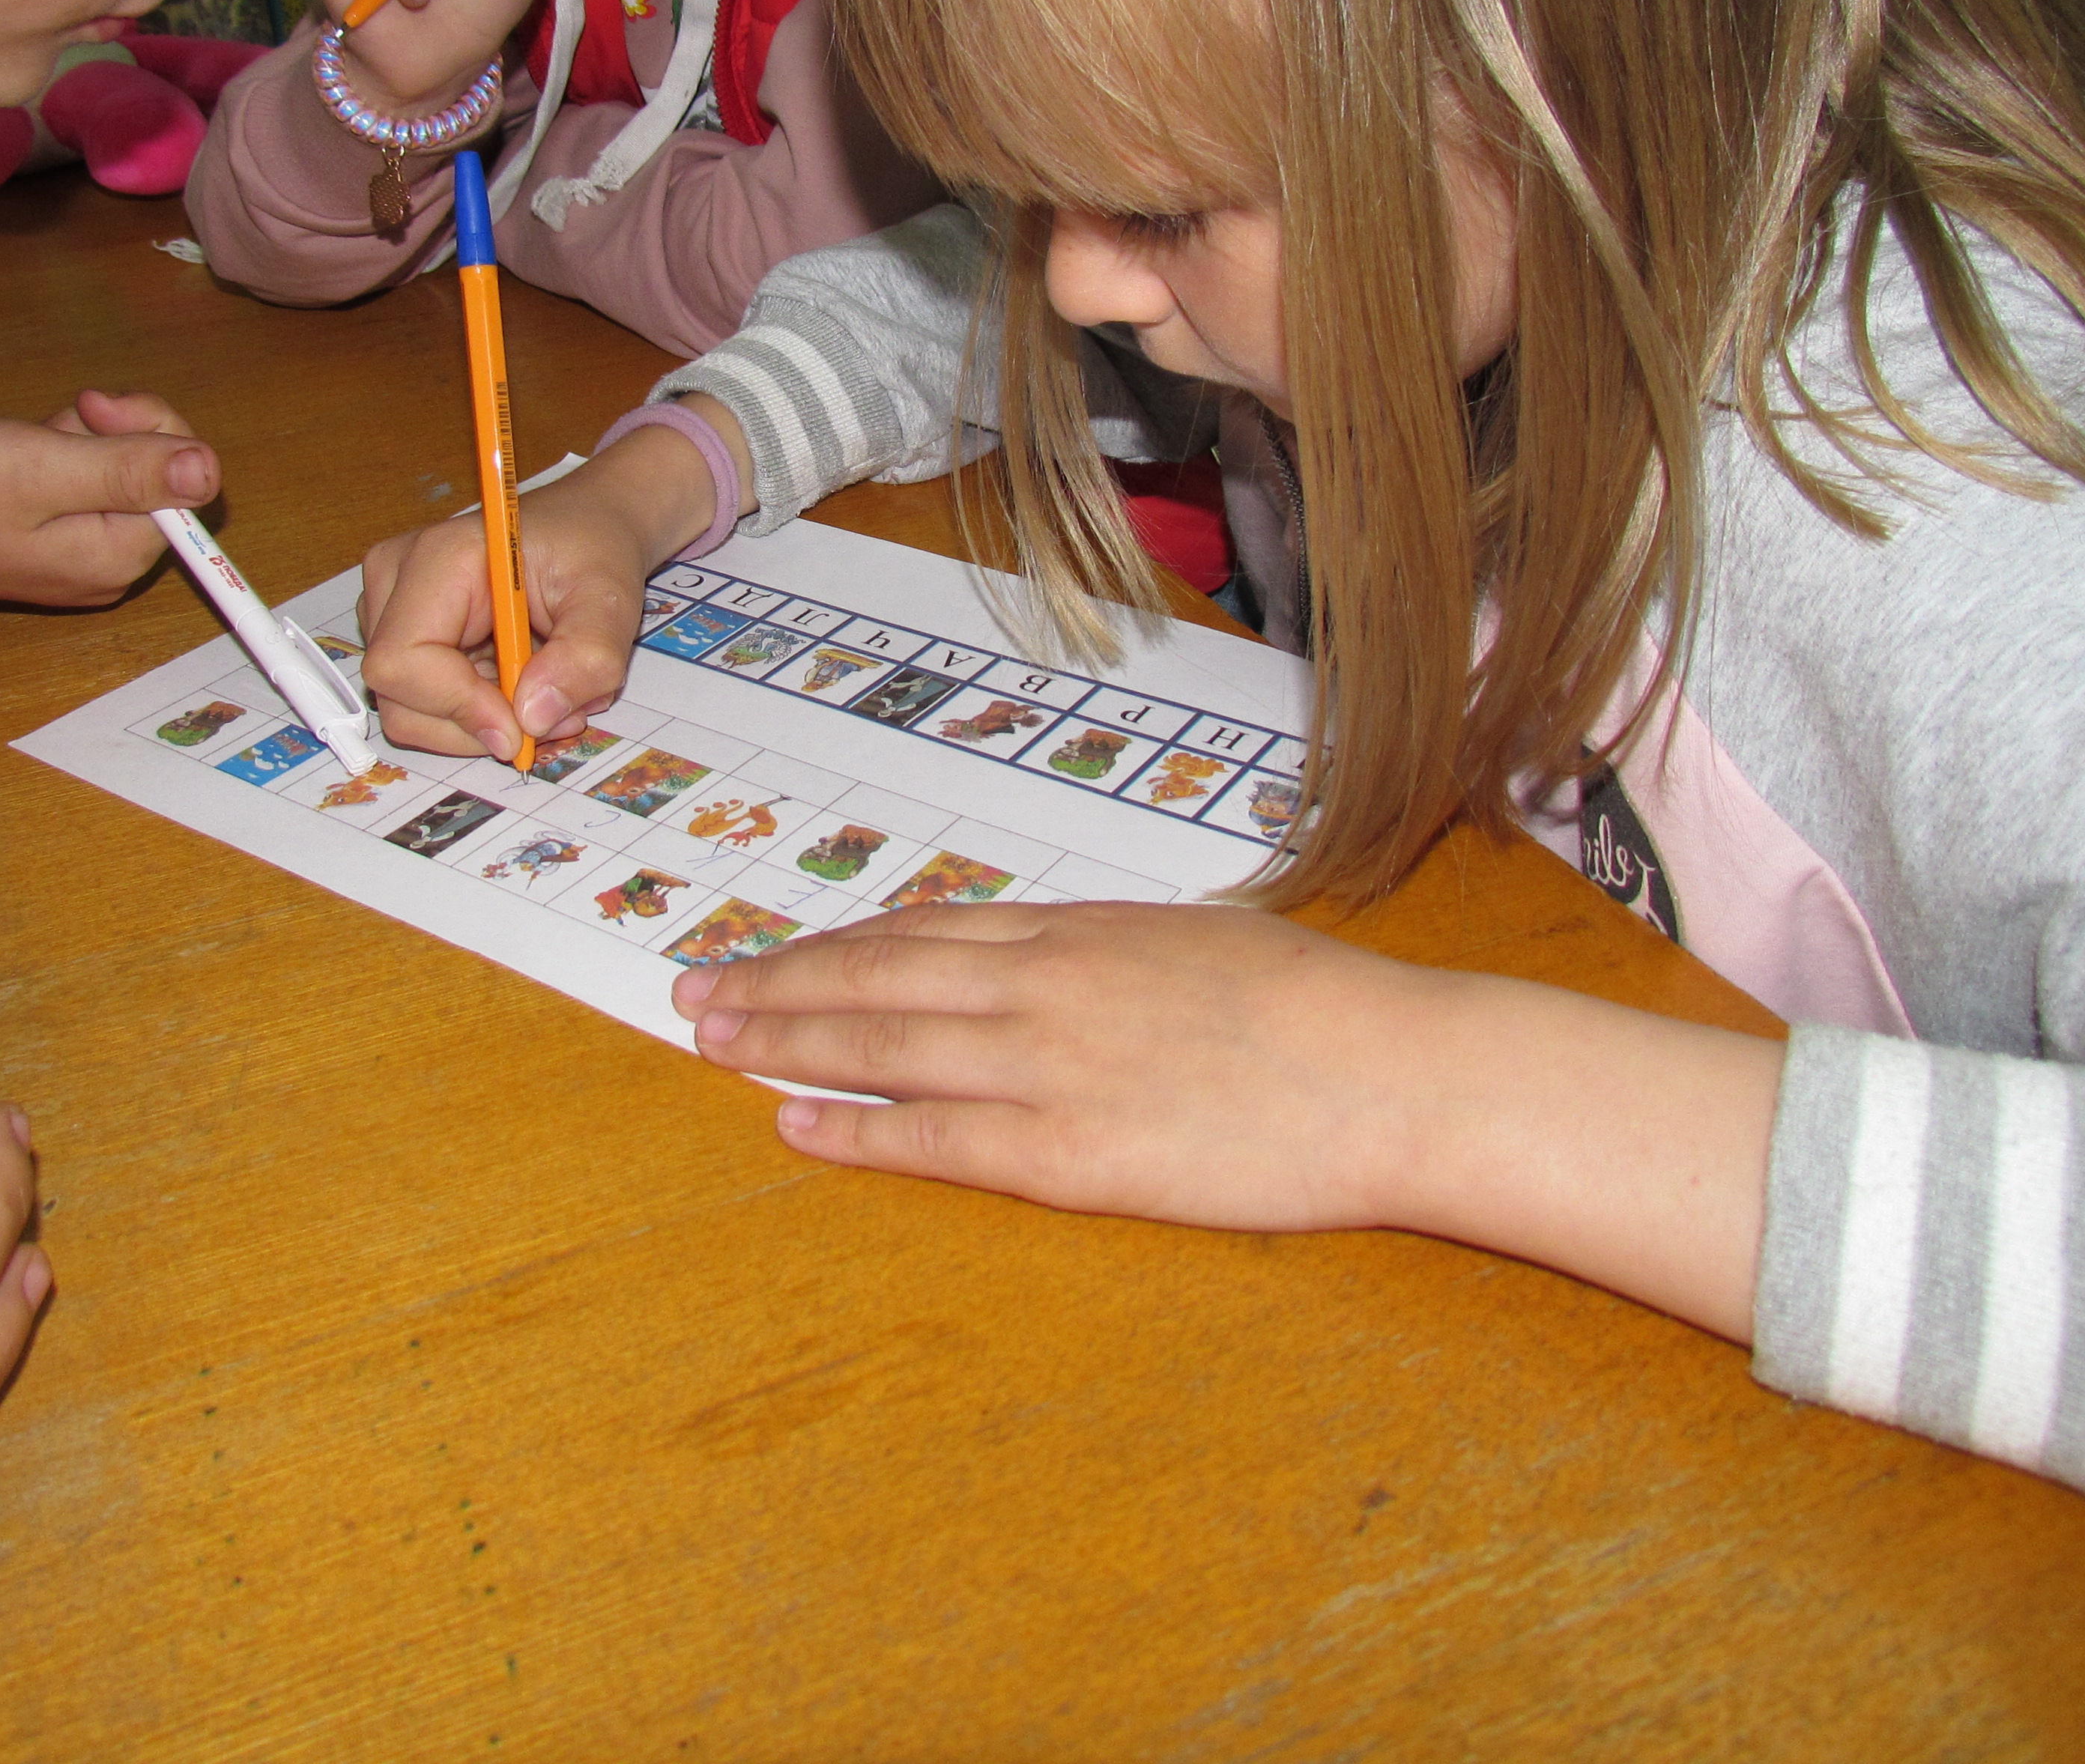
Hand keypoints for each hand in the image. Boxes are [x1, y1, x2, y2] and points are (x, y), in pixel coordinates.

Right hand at [0, 387, 212, 605]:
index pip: (188, 482)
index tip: (90, 408)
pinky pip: (78, 485)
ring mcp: (75, 557)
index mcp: (117, 558)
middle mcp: (107, 568)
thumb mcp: (42, 466)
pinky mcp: (45, 540)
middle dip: (112, 433)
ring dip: (79, 440)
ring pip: (116, 472)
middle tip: (54, 423)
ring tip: (22, 442)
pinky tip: (11, 455)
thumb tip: (210, 471)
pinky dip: (54, 456)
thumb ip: (130, 469)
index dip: (149, 428)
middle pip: (159, 478)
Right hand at [358, 409, 740, 759]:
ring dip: (481, 724)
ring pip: (408, 712)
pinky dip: (476, 715)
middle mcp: (396, 581)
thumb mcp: (609, 599)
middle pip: (397, 697)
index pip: (401, 661)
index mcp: (438, 558)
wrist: (586, 529)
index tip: (520, 729)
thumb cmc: (592, 548)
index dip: (456, 708)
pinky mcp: (403, 636)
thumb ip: (586, 658)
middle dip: (477, 725)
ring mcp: (390, 611)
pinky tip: (519, 684)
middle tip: (553, 714)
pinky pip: (423, 706)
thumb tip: (533, 718)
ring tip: (544, 693)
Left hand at [671, 899, 1446, 1230]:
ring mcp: (1050, 1066)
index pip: (924, 931)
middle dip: (776, 983)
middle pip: (878, 976)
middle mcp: (1044, 985)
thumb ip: (1116, 949)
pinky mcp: (1070, 1153)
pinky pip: (936, 1137)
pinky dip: (856, 1128)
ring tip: (715, 1043)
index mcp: (1080, 931)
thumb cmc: (1320, 1005)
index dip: (835, 941)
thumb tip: (1068, 951)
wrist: (1390, 1070)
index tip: (771, 948)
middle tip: (695, 991)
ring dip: (788, 1041)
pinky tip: (795, 1123)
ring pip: (886, 1044)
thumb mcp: (1201, 939)